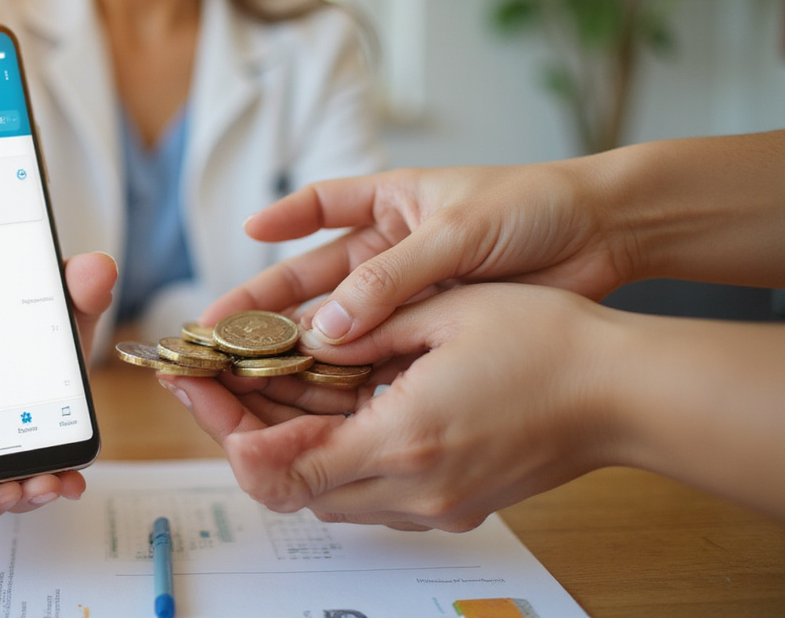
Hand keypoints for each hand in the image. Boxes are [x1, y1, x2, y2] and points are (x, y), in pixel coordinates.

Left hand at [169, 283, 616, 531]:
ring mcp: (428, 505)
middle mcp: (409, 489)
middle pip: (286, 484)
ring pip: (317, 490)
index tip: (194, 385)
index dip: (222, 429)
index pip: (278, 464)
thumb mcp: (444, 313)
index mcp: (402, 442)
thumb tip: (301, 335)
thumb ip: (362, 330)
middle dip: (237, 428)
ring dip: (278, 438)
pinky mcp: (443, 502)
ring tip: (247, 381)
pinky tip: (312, 398)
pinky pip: (359, 486)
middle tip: (205, 378)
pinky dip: (324, 446)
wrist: (623, 395)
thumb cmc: (550, 345)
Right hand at [202, 162, 639, 359]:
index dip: (284, 218)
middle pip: (319, 275)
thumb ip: (392, 279)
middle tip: (226, 330)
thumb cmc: (534, 208)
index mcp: (395, 201)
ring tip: (259, 370)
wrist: (607, 236)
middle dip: (272, 302)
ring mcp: (414, 290)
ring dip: (306, 342)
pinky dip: (353, 368)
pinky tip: (323, 391)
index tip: (248, 235)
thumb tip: (328, 325)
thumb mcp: (456, 232)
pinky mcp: (436, 327)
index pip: (324, 204)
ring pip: (346, 319)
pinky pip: (382, 348)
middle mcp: (395, 247)